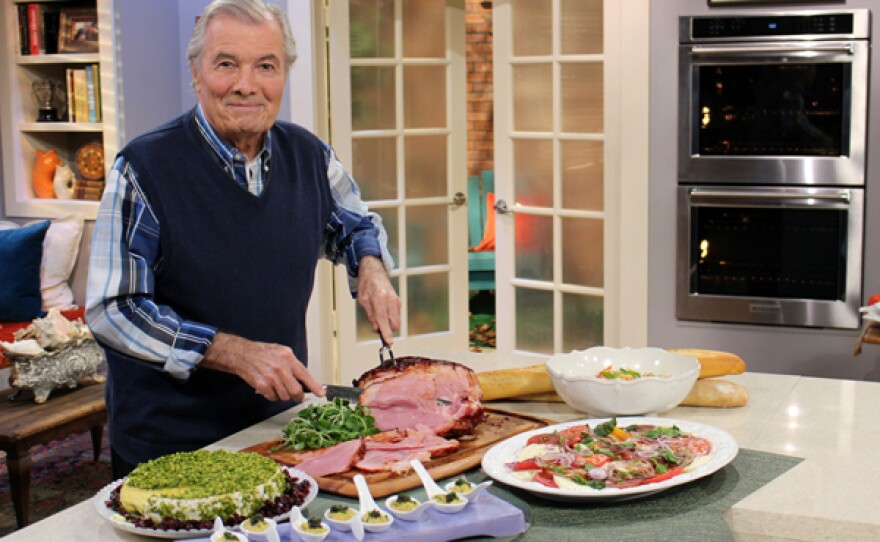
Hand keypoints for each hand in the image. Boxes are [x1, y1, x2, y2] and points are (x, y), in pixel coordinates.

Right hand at [201, 332, 325, 401]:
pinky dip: (271, 396)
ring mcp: (271, 377)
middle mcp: (281, 367)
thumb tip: (305, 380)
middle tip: (296, 396)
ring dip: (282, 395)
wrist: (241, 354)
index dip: (315, 386)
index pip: (305, 375)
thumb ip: (293, 365)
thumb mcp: (281, 352)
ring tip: (276, 386)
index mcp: (288, 357)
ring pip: (284, 396)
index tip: (321, 393)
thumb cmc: (262, 353)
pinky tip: (267, 388)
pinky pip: (272, 397)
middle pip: (296, 391)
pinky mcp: (261, 385)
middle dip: (297, 396)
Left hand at [356, 256, 400, 343]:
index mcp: (380, 298)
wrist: (375, 271)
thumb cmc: (367, 285)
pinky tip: (382, 309)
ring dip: (387, 323)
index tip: (389, 342)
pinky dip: (389, 317)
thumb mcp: (363, 300)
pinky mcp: (398, 301)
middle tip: (376, 325)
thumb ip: (370, 315)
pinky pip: (395, 315)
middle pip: (394, 324)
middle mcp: (391, 300)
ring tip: (377, 312)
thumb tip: (377, 329)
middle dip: (387, 329)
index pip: (383, 319)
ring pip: (395, 320)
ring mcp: (396, 301)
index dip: (386, 332)